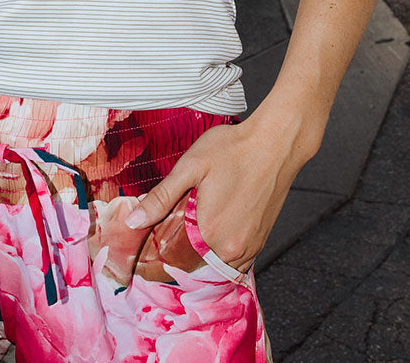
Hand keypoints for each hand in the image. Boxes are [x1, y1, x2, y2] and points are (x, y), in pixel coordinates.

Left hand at [122, 107, 318, 272]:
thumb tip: (133, 221)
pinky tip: (210, 231)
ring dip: (198, 254)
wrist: (276, 144)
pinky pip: (233, 261)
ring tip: (188, 227)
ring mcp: (249, 248)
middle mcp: (231, 248)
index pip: (174, 259)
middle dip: (177, 252)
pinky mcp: (260, 242)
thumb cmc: (233, 149)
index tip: (148, 243)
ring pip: (213, 265)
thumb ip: (161, 197)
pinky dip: (218, 252)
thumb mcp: (190, 166)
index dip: (158, 252)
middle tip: (167, 228)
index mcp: (210, 232)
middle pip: (194, 265)